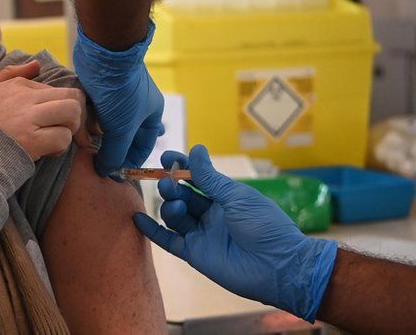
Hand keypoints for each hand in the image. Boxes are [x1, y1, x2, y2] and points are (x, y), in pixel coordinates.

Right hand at [0, 61, 87, 160]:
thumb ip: (12, 73)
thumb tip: (37, 64)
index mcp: (18, 85)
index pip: (57, 89)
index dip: (60, 107)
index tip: (51, 121)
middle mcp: (26, 98)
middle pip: (73, 97)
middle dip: (75, 114)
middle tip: (65, 129)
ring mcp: (29, 118)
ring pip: (72, 114)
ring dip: (69, 130)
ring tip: (54, 140)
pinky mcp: (30, 141)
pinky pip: (62, 138)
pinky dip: (59, 148)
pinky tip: (46, 152)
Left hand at [73, 23, 163, 178]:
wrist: (106, 52)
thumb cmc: (122, 91)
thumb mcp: (122, 128)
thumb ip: (115, 153)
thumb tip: (106, 171)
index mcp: (151, 114)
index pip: (142, 148)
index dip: (128, 162)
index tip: (111, 173)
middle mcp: (137, 106)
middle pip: (123, 137)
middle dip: (110, 149)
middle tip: (95, 161)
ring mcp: (118, 97)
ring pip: (106, 125)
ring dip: (96, 135)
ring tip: (84, 146)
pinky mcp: (100, 89)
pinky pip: (94, 111)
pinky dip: (87, 120)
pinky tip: (78, 127)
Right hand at [133, 145, 338, 320]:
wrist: (278, 266)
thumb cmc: (264, 226)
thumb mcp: (237, 197)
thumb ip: (211, 178)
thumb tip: (195, 149)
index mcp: (224, 197)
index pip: (197, 178)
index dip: (181, 167)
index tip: (166, 157)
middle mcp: (211, 214)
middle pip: (182, 195)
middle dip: (172, 186)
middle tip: (167, 182)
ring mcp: (202, 234)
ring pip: (174, 216)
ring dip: (169, 206)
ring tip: (176, 204)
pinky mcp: (195, 254)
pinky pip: (168, 241)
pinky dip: (152, 231)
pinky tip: (138, 218)